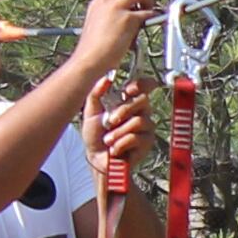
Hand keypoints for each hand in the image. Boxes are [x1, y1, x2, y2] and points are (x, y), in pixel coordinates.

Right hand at [73, 0, 154, 76]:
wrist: (89, 60)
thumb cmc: (91, 52)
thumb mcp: (95, 28)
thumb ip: (107, 20)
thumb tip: (121, 23)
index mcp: (97, 4)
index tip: (131, 2)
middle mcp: (106, 2)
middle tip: (143, 2)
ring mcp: (117, 8)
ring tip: (149, 10)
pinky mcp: (128, 19)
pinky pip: (148, 11)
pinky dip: (154, 15)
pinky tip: (154, 21)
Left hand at [84, 73, 149, 191]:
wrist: (96, 159)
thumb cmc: (95, 136)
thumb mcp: (90, 111)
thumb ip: (95, 93)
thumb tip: (105, 79)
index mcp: (128, 101)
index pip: (143, 87)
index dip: (141, 84)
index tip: (129, 89)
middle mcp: (140, 112)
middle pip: (143, 101)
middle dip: (124, 110)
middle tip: (110, 121)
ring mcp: (146, 127)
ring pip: (139, 121)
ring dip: (119, 132)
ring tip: (108, 140)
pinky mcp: (147, 143)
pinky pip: (137, 138)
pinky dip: (122, 143)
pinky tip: (115, 149)